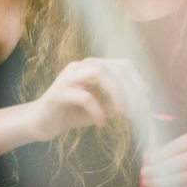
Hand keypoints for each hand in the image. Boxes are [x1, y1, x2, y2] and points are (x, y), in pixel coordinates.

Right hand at [27, 57, 147, 140]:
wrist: (40, 123)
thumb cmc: (72, 113)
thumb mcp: (100, 107)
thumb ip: (116, 101)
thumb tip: (140, 100)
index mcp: (92, 66)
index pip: (121, 64)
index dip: (137, 78)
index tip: (147, 96)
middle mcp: (80, 66)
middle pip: (113, 66)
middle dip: (130, 87)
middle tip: (136, 109)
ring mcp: (68, 77)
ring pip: (99, 73)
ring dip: (117, 93)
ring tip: (123, 113)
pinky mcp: (58, 93)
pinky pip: (84, 96)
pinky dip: (97, 110)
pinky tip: (101, 123)